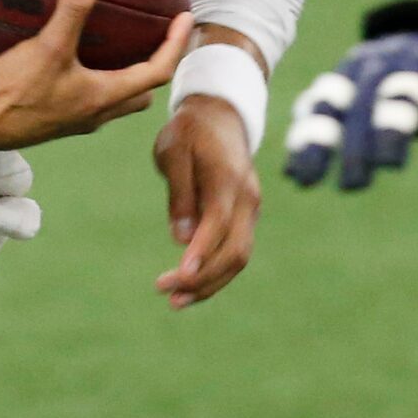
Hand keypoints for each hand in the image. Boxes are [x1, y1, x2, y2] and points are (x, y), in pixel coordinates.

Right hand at [0, 0, 191, 150]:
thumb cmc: (14, 91)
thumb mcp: (47, 46)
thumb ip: (72, 10)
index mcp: (104, 97)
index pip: (158, 71)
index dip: (176, 44)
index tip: (185, 19)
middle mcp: (96, 113)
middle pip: (142, 92)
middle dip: (156, 66)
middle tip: (159, 38)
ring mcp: (75, 120)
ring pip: (116, 99)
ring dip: (126, 76)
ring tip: (122, 46)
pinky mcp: (55, 120)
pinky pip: (91, 101)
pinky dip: (99, 81)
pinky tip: (80, 62)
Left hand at [153, 92, 260, 308]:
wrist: (221, 116)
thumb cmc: (190, 131)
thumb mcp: (174, 150)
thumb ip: (178, 192)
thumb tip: (179, 238)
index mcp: (228, 179)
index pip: (218, 223)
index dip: (201, 253)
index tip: (179, 277)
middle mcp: (247, 199)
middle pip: (235, 250)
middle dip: (203, 278)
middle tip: (166, 293)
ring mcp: (251, 210)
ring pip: (238, 257)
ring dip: (209, 283)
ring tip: (175, 302)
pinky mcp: (245, 218)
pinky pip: (235, 252)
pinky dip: (215, 273)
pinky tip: (189, 288)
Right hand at [281, 31, 417, 190]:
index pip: (403, 88)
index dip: (394, 124)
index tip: (390, 166)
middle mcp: (382, 58)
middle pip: (362, 97)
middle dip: (355, 142)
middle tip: (354, 186)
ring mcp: (356, 68)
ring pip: (329, 99)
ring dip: (314, 137)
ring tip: (303, 180)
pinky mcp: (340, 81)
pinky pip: (317, 105)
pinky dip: (304, 135)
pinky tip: (294, 171)